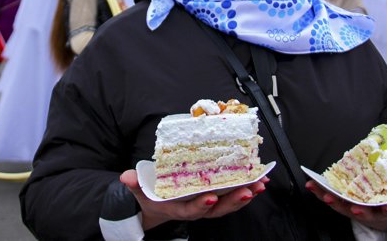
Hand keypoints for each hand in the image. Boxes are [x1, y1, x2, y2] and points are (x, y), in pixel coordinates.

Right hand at [120, 169, 267, 230]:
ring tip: (260, 185)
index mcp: (178, 208)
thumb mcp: (140, 190)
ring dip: (246, 195)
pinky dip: (248, 189)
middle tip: (248, 190)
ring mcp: (208, 205)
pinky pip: (233, 196)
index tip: (211, 197)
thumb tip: (126, 178)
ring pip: (229, 204)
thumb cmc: (151, 196)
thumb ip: (134, 184)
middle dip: (234, 201)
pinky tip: (260, 182)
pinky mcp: (217, 198)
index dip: (201, 205)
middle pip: (218, 209)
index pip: (192, 209)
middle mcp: (196, 208)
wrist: (157, 206)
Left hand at [305, 172, 386, 231]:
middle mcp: (371, 210)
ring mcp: (355, 208)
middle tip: (353, 209)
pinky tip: (311, 185)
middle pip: (364, 211)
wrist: (382, 209)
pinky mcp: (342, 203)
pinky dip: (320, 193)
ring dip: (333, 201)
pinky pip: (330, 199)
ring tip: (325, 195)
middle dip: (358, 210)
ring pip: (343, 206)